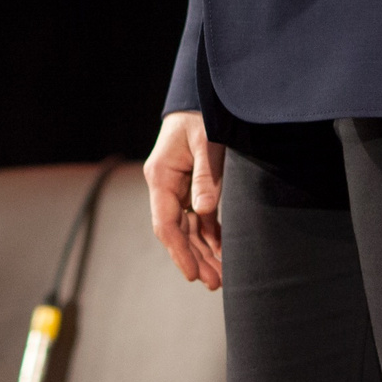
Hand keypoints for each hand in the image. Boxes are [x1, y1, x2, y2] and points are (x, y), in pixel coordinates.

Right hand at [144, 110, 224, 288]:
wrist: (200, 98)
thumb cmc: (202, 115)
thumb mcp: (206, 142)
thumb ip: (205, 176)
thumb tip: (204, 211)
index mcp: (160, 176)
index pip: (165, 224)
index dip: (179, 251)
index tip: (193, 274)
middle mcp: (164, 185)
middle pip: (177, 232)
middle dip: (194, 258)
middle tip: (215, 283)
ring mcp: (177, 187)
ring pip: (188, 228)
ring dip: (203, 251)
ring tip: (220, 276)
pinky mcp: (190, 186)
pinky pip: (198, 218)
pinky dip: (209, 235)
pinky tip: (221, 252)